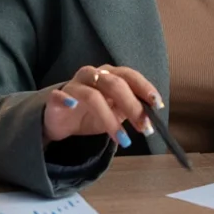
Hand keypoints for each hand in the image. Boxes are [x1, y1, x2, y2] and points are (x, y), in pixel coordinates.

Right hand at [43, 64, 162, 148]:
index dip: (144, 88)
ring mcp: (74, 85)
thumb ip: (131, 110)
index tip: (157, 105)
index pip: (129, 76)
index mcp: (109, 74)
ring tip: (122, 139)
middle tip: (144, 128)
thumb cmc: (91, 112)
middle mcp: (92, 75)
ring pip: (92, 95)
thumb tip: (150, 116)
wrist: (61, 119)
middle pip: (114, 84)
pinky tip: (73, 105)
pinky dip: (66, 99)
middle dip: (132, 106)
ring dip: (109, 118)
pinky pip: (60, 96)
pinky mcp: (56, 97)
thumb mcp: (115, 112)